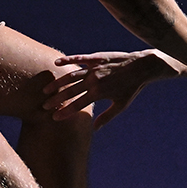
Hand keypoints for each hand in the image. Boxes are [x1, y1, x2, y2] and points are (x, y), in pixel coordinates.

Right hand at [44, 49, 166, 129]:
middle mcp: (94, 81)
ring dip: (57, 83)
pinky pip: (78, 58)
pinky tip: (56, 63)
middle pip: (70, 91)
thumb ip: (107, 116)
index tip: (54, 118)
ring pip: (70, 76)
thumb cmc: (131, 88)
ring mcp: (93, 68)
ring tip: (46, 90)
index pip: (78, 105)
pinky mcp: (95, 58)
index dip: (65, 112)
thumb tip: (95, 129)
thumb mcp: (121, 105)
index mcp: (99, 93)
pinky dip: (67, 60)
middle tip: (45, 105)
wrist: (141, 67)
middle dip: (56, 100)